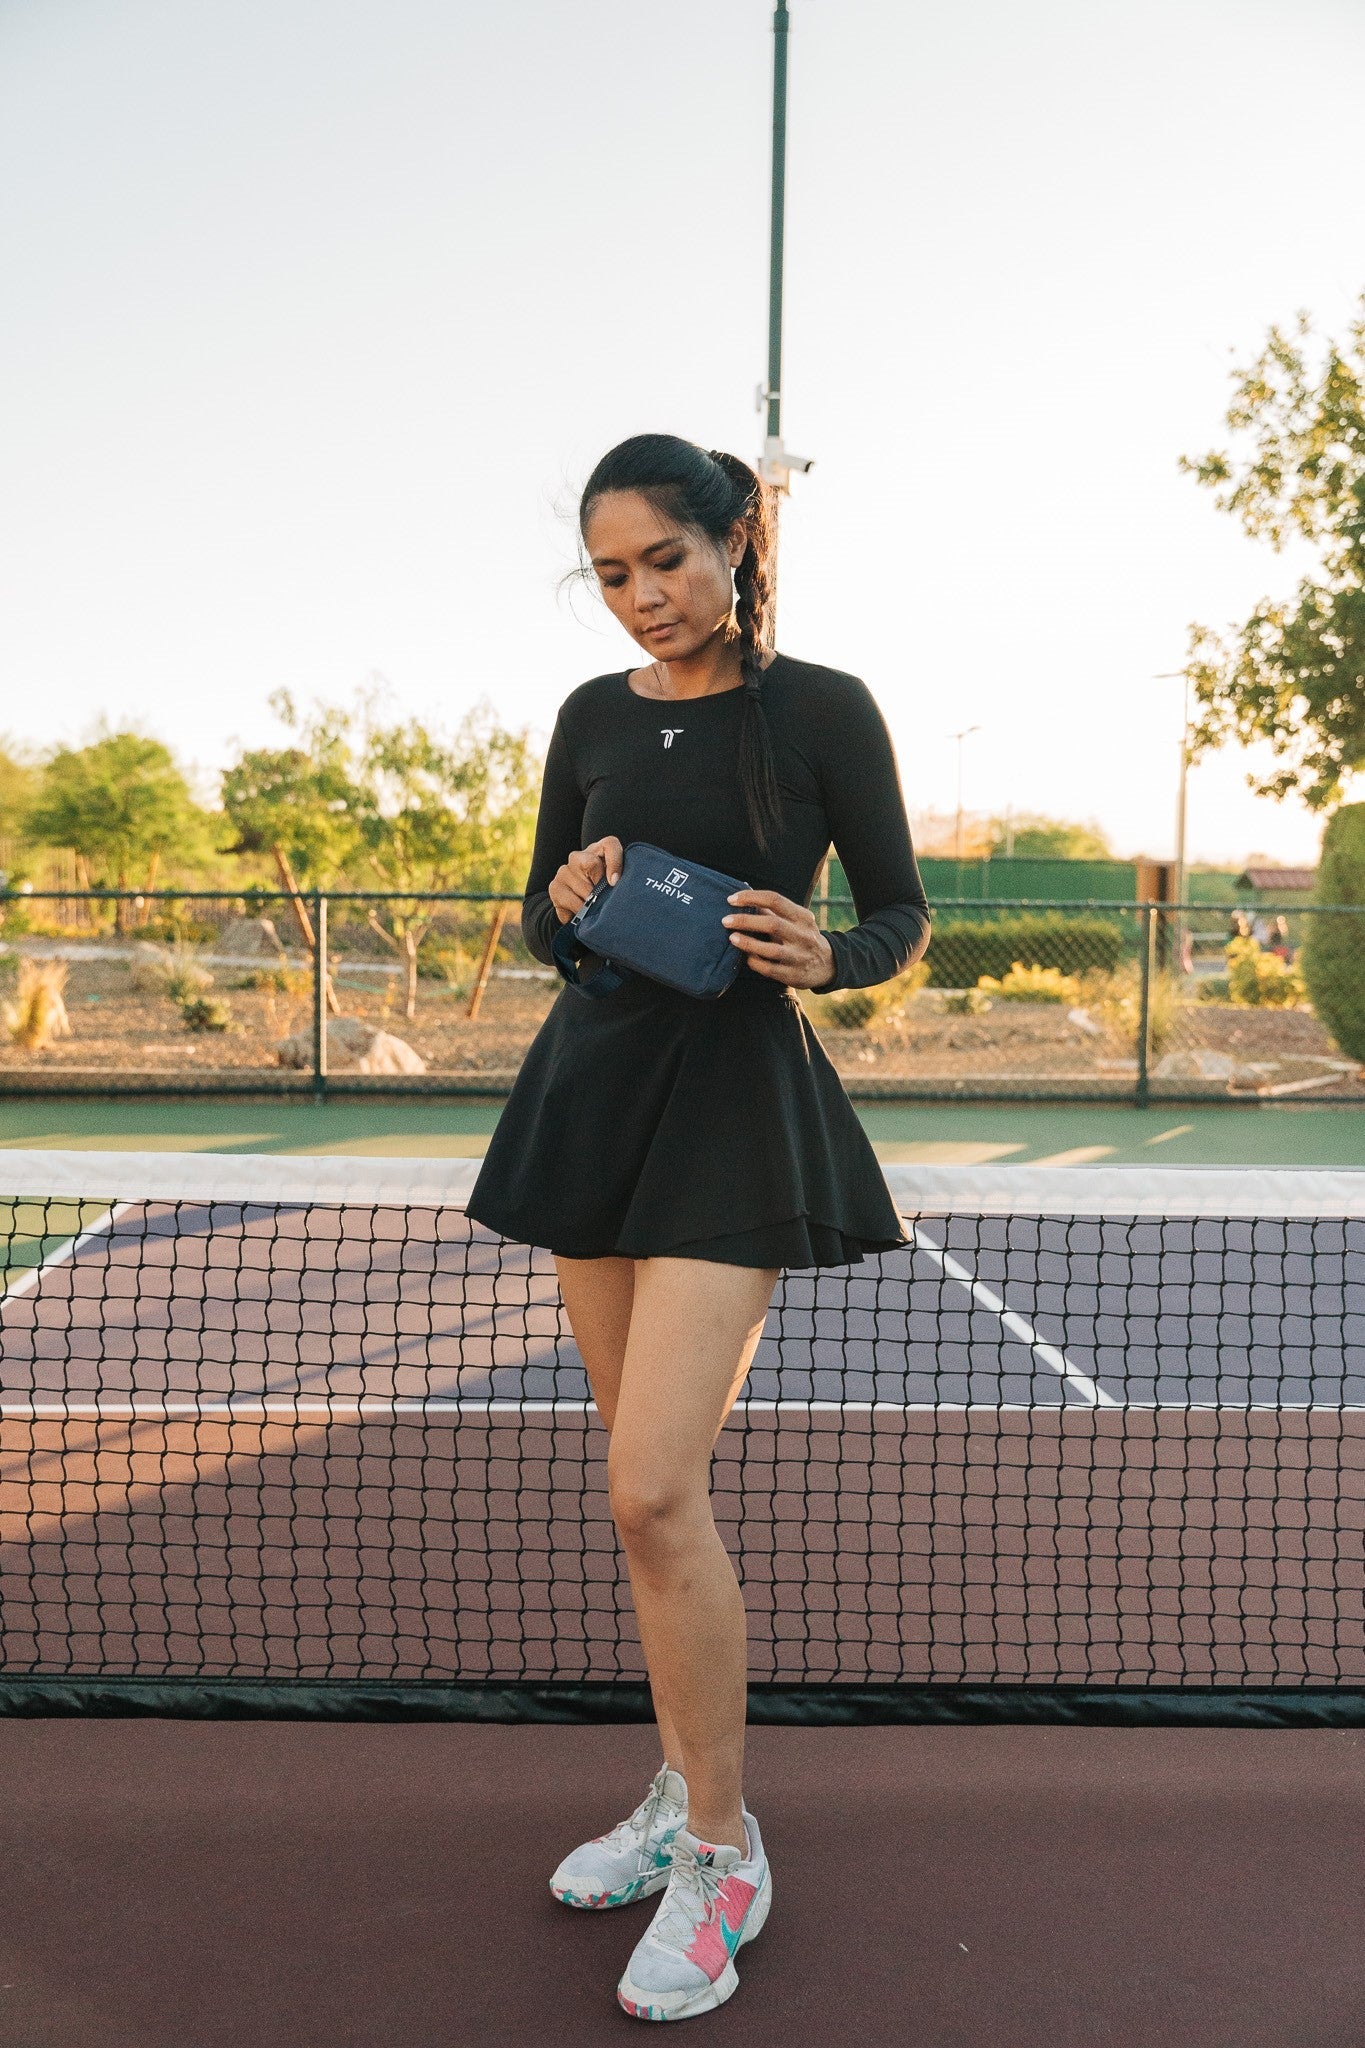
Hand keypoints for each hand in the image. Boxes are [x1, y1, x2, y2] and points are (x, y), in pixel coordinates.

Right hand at [548, 836, 623, 924]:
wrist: (580, 908)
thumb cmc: (604, 894)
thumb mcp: (617, 885)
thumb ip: (623, 879)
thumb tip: (621, 887)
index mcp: (599, 851)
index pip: (609, 845)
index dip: (614, 862)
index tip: (615, 882)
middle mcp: (579, 857)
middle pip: (590, 862)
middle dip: (600, 886)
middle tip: (604, 898)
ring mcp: (565, 871)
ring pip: (581, 886)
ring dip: (591, 902)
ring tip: (595, 908)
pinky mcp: (555, 886)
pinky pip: (570, 900)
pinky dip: (580, 910)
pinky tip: (583, 913)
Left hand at [722, 888, 836, 988]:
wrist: (828, 965)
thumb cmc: (802, 936)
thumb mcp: (795, 920)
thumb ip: (772, 910)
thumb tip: (744, 897)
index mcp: (802, 917)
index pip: (775, 900)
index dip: (751, 898)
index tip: (731, 899)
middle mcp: (803, 935)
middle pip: (772, 924)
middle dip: (746, 921)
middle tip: (725, 920)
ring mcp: (799, 956)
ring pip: (770, 950)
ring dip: (748, 943)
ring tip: (732, 937)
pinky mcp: (793, 975)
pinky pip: (769, 969)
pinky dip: (754, 962)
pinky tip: (745, 956)